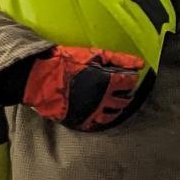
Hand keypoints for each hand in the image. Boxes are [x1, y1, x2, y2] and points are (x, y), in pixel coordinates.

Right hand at [21, 46, 147, 130]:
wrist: (39, 77)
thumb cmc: (66, 62)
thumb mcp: (94, 56)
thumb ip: (119, 59)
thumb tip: (140, 64)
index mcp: (108, 82)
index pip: (129, 83)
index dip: (130, 79)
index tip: (126, 77)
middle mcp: (103, 99)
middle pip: (124, 101)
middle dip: (125, 94)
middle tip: (121, 90)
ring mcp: (92, 111)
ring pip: (112, 115)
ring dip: (116, 108)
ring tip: (112, 102)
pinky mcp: (81, 120)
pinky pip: (96, 124)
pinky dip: (101, 118)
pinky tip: (100, 111)